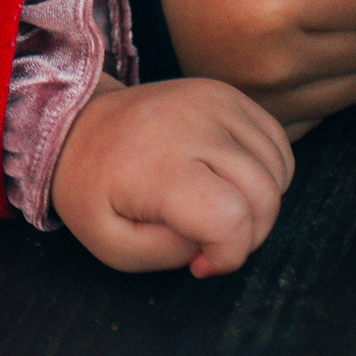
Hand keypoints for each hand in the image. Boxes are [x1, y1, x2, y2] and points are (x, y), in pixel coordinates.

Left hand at [50, 76, 294, 276]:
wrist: (77, 127)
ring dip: (261, 203)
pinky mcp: (226, 94)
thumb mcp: (112, 244)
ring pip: (279, 169)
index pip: (231, 219)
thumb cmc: (92, 191)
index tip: (200, 261)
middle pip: (264, 196)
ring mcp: (214, 103)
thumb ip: (169, 255)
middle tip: (211, 241)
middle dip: (249, 235)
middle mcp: (192, 126)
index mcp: (159, 167)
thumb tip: (216, 244)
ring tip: (218, 209)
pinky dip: (267, 171)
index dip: (228, 255)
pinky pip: (278, 142)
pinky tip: (231, 181)